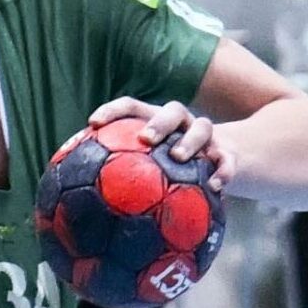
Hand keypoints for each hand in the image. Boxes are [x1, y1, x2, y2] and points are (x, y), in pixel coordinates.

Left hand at [88, 97, 235, 192]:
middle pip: (171, 111)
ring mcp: (206, 136)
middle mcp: (181, 124)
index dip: (112, 111)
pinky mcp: (228, 153)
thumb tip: (79, 201)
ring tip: (179, 157)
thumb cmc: (173, 169)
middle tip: (144, 139)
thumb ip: (117, 180)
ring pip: (202, 128)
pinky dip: (222, 169)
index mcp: (156, 122)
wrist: (225, 163)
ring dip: (190, 141)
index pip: (131, 107)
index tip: (93, 123)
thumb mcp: (148, 170)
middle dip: (157, 122)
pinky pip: (227, 159)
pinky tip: (214, 185)